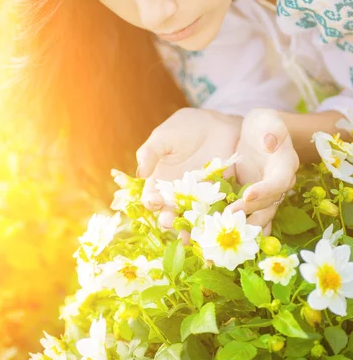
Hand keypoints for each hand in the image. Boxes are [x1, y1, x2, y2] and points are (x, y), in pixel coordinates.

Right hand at [136, 107, 242, 229]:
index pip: (150, 198)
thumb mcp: (164, 136)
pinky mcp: (219, 197)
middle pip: (169, 213)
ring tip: (189, 236)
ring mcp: (198, 197)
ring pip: (191, 218)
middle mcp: (177, 194)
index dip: (150, 202)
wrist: (217, 123)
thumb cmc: (185, 128)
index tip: (153, 201)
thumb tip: (139, 173)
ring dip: (189, 228)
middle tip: (170, 222)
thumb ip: (150, 152)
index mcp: (159, 181)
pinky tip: (213, 226)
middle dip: (168, 220)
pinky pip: (215, 211)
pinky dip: (213, 220)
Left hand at [226, 109, 298, 234]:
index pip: (278, 182)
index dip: (264, 191)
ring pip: (260, 214)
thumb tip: (270, 142)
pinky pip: (251, 214)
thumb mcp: (268, 120)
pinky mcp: (255, 198)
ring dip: (245, 225)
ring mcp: (267, 194)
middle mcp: (280, 184)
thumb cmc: (265, 124)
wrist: (262, 132)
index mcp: (285, 166)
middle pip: (268, 204)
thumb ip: (272, 130)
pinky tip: (225, 233)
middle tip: (228, 217)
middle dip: (249, 212)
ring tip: (226, 231)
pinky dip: (241, 225)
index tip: (247, 195)